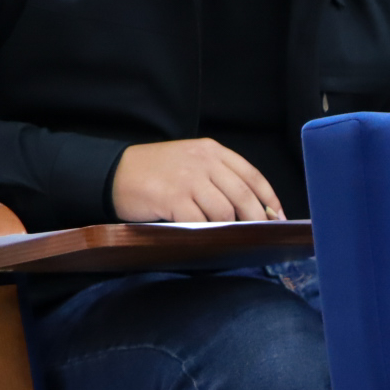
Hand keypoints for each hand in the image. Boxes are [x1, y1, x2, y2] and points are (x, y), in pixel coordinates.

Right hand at [111, 139, 282, 221]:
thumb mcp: (191, 162)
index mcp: (212, 151)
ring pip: (225, 211)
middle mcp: (203, 162)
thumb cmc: (156, 171)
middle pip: (244, 195)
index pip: (253, 175)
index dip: (269, 199)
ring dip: (229, 228)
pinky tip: (207, 237)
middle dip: (255, 219)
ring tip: (228, 237)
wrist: (113, 171)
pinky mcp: (173, 197)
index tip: (277, 217)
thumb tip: (254, 208)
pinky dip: (206, 233)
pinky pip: (200, 221)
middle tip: (258, 234)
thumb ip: (219, 177)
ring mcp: (188, 179)